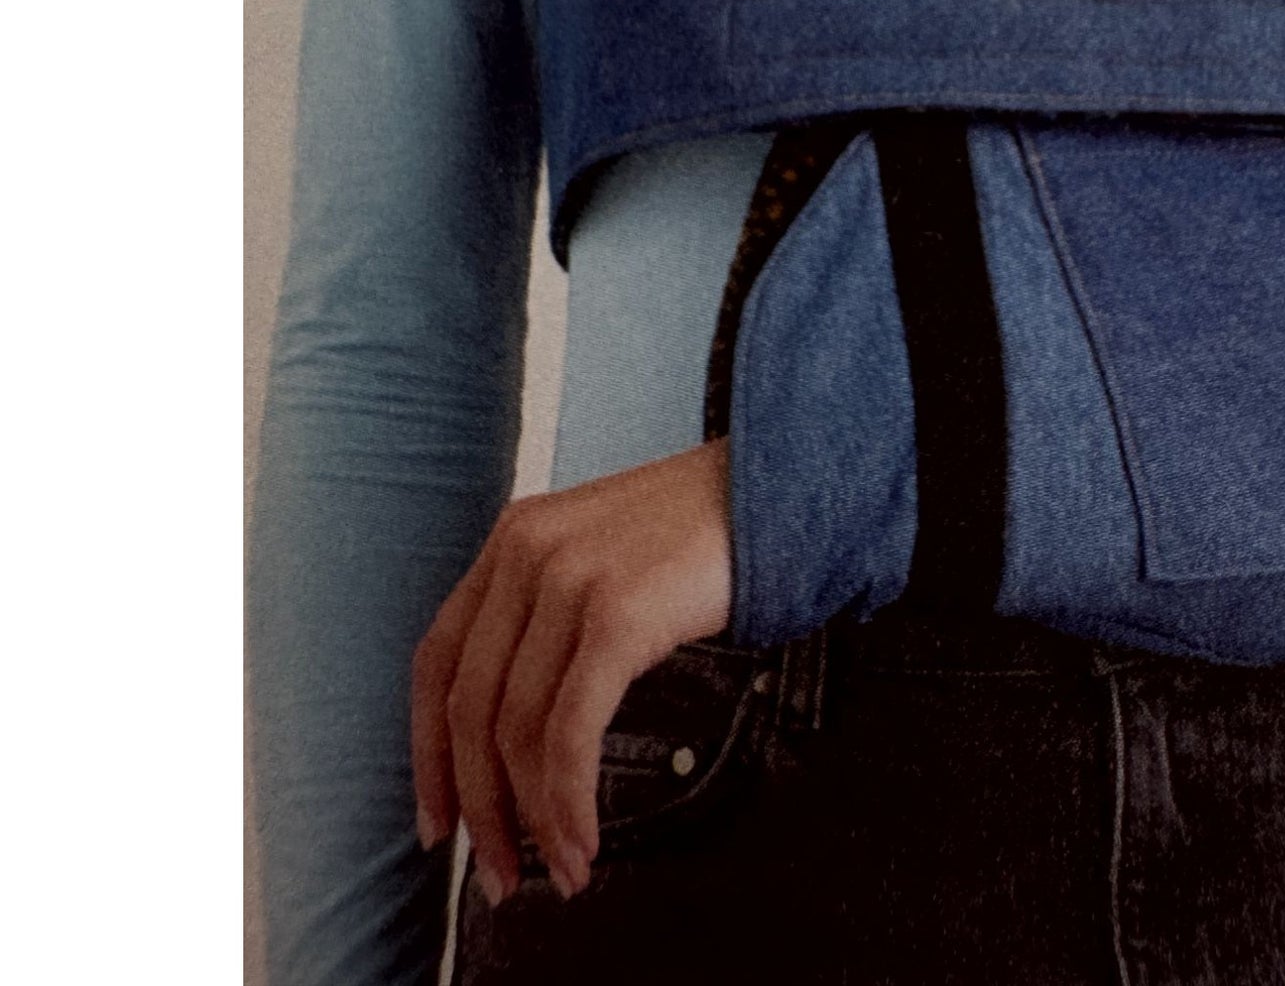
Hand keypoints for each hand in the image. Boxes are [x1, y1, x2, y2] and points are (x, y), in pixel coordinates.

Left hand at [410, 438, 732, 903]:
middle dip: (478, 807)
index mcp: (515, 538)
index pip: (438, 661)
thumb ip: (551, 611)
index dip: (428, 753)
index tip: (439, 819)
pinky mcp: (618, 614)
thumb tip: (521, 728)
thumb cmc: (703, 530)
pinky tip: (583, 838)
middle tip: (497, 872)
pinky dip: (569, 801)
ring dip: (532, 820)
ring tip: (558, 867)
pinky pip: (571, 732)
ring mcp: (570, 580)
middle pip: (469, 707)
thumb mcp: (601, 551)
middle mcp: (528, 553)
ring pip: (517, 729)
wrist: (778, 489)